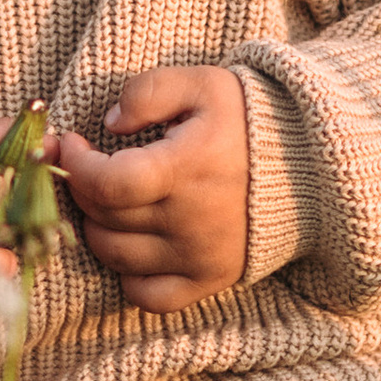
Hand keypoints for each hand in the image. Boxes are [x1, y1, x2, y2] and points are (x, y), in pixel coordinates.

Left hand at [55, 67, 250, 312]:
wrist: (308, 164)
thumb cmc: (246, 119)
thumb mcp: (202, 84)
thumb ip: (149, 92)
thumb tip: (110, 123)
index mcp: (187, 168)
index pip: (108, 183)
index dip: (76, 165)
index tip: (72, 143)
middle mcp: (191, 220)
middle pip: (105, 217)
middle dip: (82, 188)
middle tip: (88, 165)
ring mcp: (199, 255)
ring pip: (115, 256)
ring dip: (97, 226)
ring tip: (108, 199)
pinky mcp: (209, 279)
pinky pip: (148, 296)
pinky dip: (128, 276)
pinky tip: (132, 243)